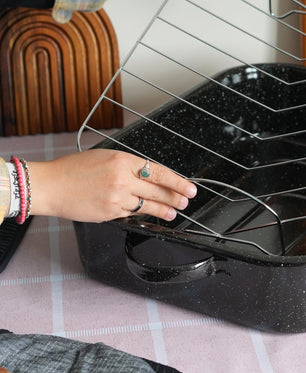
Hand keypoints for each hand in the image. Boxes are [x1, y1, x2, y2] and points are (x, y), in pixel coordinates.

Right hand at [27, 149, 195, 222]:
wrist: (50, 185)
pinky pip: (131, 214)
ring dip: (163, 209)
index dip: (177, 181)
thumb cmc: (73, 169)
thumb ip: (127, 165)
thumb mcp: (104, 156)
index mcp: (122, 160)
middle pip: (157, 190)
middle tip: (186, 199)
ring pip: (147, 205)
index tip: (189, 186)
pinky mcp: (109, 213)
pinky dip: (142, 214)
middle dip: (176, 196)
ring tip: (173, 211)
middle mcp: (122, 179)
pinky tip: (149, 215)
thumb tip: (148, 173)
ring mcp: (116, 197)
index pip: (158, 171)